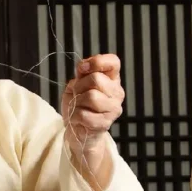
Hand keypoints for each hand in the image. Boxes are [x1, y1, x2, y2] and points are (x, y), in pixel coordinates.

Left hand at [61, 54, 124, 190]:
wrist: (78, 128)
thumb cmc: (79, 103)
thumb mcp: (78, 84)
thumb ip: (82, 73)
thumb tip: (83, 67)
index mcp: (112, 79)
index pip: (113, 62)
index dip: (97, 61)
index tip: (82, 69)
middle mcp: (117, 92)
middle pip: (96, 79)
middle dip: (79, 86)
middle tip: (77, 94)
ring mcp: (114, 109)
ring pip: (91, 97)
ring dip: (77, 101)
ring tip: (78, 106)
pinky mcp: (105, 123)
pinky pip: (84, 114)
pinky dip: (74, 115)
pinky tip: (77, 118)